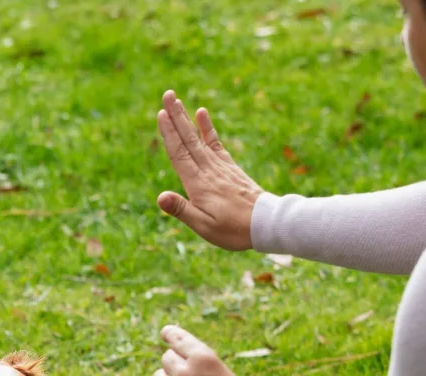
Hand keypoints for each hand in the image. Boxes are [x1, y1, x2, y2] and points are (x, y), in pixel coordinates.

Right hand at [156, 90, 263, 251]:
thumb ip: (181, 209)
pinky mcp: (229, 168)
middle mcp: (208, 170)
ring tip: (178, 101)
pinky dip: (207, 128)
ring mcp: (220, 167)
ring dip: (186, 118)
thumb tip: (160, 197)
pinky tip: (202, 114)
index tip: (161, 113)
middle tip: (167, 95)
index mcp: (198, 183)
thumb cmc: (233, 230)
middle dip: (176, 117)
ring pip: (199, 138)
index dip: (169, 133)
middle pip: (188, 139)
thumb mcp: (203, 226)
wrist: (266, 224)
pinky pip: (215, 143)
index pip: (179, 153)